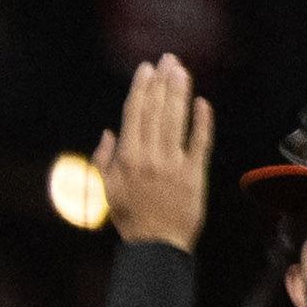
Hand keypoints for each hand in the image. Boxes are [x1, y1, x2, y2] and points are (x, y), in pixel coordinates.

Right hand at [99, 54, 208, 251]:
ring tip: (182, 71)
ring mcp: (174, 164)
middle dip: (162, 82)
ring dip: (180, 93)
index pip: (134, 115)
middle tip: (168, 60)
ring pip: (176, 120)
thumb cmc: (131, 218)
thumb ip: (105, 159)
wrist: (157, 246)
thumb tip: (109, 132)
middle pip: (156, 111)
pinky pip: (200, 142)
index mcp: (126, 158)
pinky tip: (202, 103)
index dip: (141, 89)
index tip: (146, 69)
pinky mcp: (195, 174)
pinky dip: (202, 122)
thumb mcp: (107, 190)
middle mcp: (150, 157)